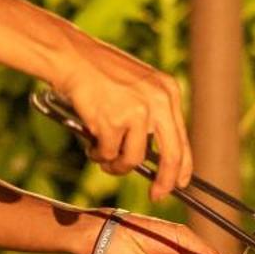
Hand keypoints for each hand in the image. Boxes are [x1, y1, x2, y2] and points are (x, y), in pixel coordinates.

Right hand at [52, 37, 192, 200]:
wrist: (72, 57)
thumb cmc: (101, 72)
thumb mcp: (139, 86)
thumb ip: (151, 115)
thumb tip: (154, 158)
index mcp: (168, 91)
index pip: (182, 137)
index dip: (182, 166)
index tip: (178, 184)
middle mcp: (158, 101)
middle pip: (170, 155)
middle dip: (164, 181)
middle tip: (157, 196)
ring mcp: (135, 112)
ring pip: (133, 159)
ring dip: (116, 165)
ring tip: (102, 155)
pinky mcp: (112, 122)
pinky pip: (107, 154)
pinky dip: (97, 154)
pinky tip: (90, 142)